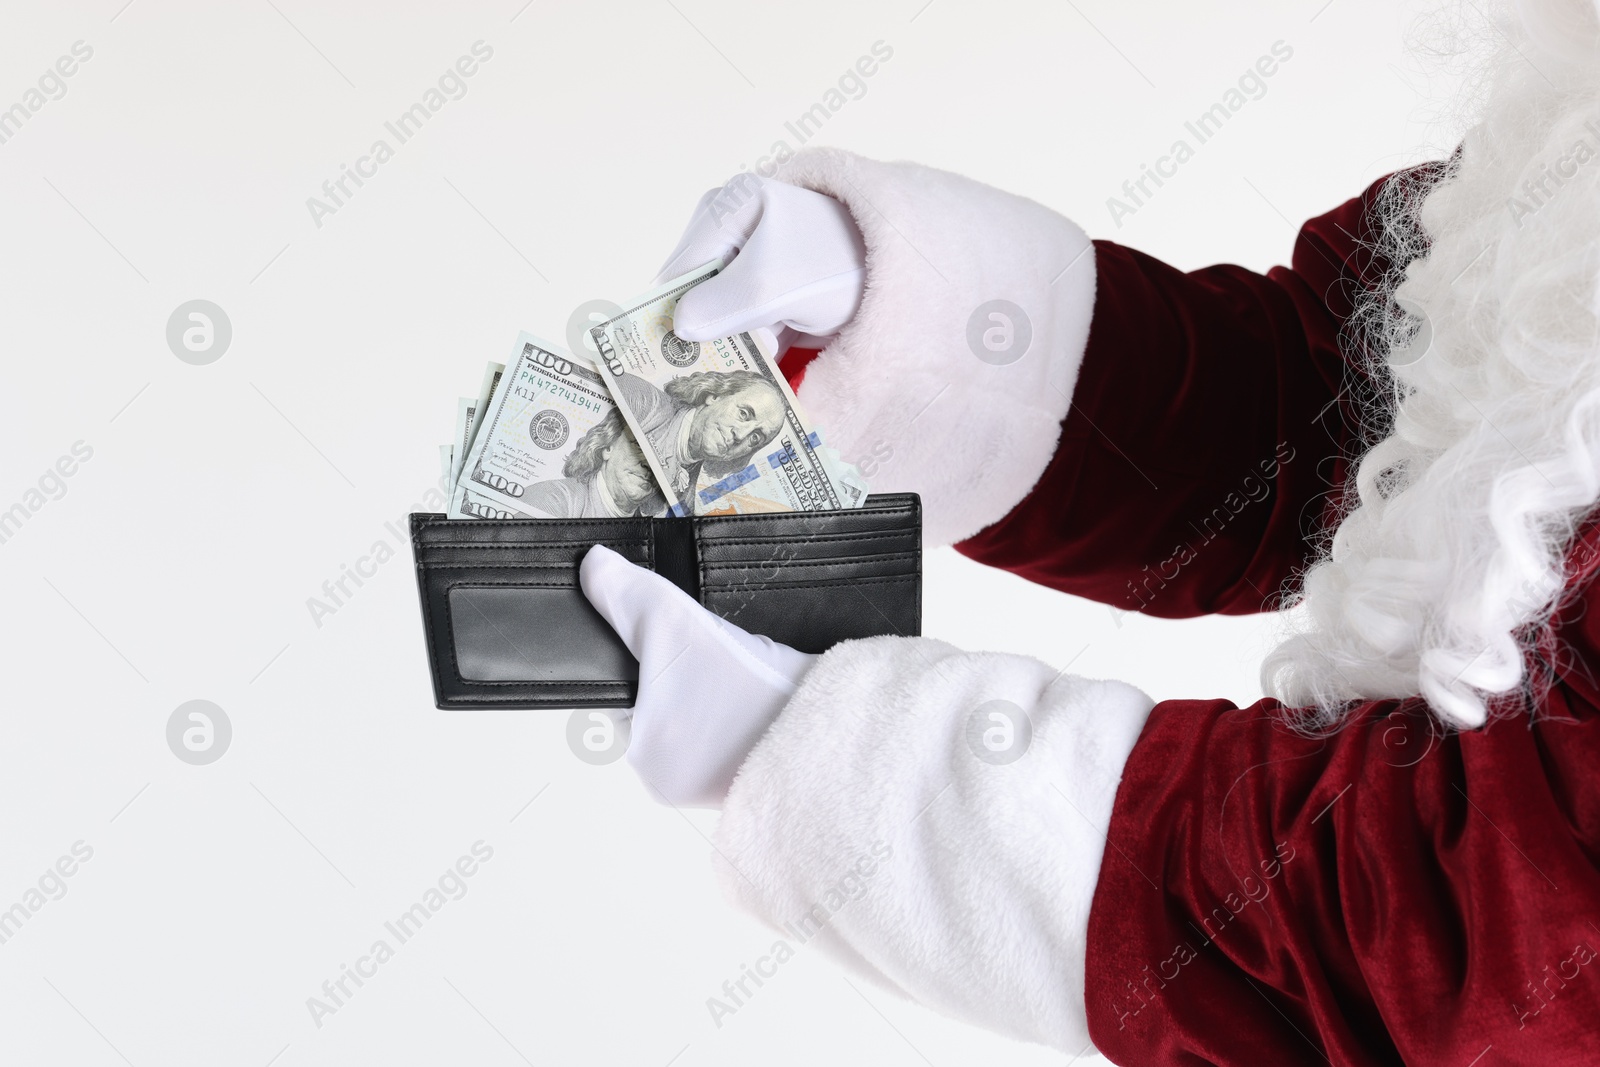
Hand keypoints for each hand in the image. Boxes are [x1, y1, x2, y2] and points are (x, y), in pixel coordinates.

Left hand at [579, 545, 815, 807]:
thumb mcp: (674, 624)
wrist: (831, 725)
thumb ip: (627, 595)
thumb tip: (591, 566)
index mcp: (645, 761)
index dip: (649, 657)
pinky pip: (736, 731)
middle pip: (665, 704)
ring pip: (702, 715)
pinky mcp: (760, 778)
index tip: (678, 640)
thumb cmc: (746, 687)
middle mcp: (676, 784)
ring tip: (742, 668)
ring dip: (717, 686)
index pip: (626, 696)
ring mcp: (721, 786)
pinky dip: (744, 706)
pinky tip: (761, 687)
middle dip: (687, 671)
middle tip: (717, 652)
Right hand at [655, 175, 866, 353]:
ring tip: (769, 350)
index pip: (677, 272)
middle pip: (697, 294)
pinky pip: (747, 325)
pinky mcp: (773, 291)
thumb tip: (679, 325)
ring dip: (738, 343)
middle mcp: (732, 229)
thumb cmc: (839, 264)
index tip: (675, 359)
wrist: (903, 273)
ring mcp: (753, 261)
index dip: (672, 315)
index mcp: (726, 209)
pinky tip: (776, 354)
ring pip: (722, 316)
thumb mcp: (775, 284)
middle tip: (736, 354)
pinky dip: (756, 346)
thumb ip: (723, 304)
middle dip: (712, 332)